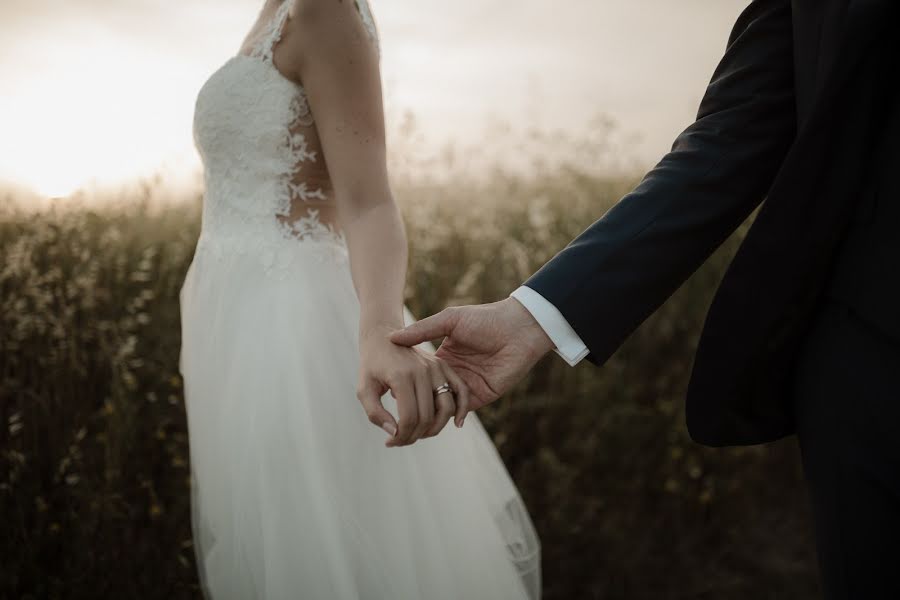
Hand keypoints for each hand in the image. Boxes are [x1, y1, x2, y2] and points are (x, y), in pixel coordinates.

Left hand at [357, 324, 470, 447]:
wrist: (383, 337)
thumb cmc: (371, 365)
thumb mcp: (364, 389)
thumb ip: (375, 414)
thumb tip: (394, 434)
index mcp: (402, 376)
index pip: (409, 418)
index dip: (401, 437)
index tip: (390, 442)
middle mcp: (422, 371)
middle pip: (427, 417)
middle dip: (414, 437)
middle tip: (400, 441)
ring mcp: (436, 367)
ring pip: (446, 408)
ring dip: (435, 429)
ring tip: (418, 434)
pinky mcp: (444, 366)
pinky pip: (460, 391)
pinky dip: (462, 409)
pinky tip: (456, 424)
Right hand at [389, 298, 554, 416]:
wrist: (519, 328)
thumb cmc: (486, 319)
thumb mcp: (449, 321)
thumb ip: (422, 331)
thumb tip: (392, 338)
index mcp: (445, 356)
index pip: (421, 376)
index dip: (407, 383)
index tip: (389, 390)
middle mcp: (454, 373)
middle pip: (430, 393)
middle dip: (416, 404)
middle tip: (398, 413)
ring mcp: (468, 385)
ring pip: (444, 405)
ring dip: (431, 414)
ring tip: (414, 422)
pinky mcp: (482, 395)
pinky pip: (463, 410)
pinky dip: (451, 416)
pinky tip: (436, 421)